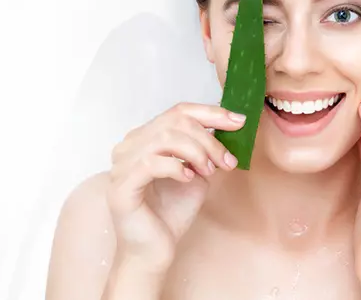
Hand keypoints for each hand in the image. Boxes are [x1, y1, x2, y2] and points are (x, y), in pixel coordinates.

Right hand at [106, 102, 243, 271]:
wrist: (155, 250)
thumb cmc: (173, 212)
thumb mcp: (198, 171)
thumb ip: (206, 149)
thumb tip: (230, 125)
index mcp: (145, 137)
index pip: (179, 111)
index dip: (212, 113)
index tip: (239, 122)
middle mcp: (129, 146)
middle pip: (175, 122)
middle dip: (209, 139)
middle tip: (226, 160)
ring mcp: (121, 165)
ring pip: (164, 138)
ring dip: (196, 153)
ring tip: (209, 171)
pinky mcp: (120, 186)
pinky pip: (150, 162)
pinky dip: (176, 167)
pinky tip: (189, 178)